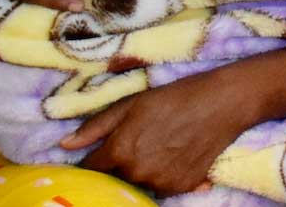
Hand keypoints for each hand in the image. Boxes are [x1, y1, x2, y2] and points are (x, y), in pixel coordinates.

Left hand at [64, 67, 255, 195]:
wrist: (221, 103)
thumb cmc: (175, 96)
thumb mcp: (132, 103)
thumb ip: (96, 126)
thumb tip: (65, 145)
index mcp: (120, 150)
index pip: (91, 169)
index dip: (90, 162)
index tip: (94, 155)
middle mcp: (137, 173)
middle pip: (114, 178)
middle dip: (117, 165)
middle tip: (134, 143)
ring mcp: (160, 184)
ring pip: (137, 184)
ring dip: (139, 172)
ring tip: (156, 146)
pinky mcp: (180, 189)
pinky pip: (160, 188)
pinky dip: (161, 176)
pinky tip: (171, 155)